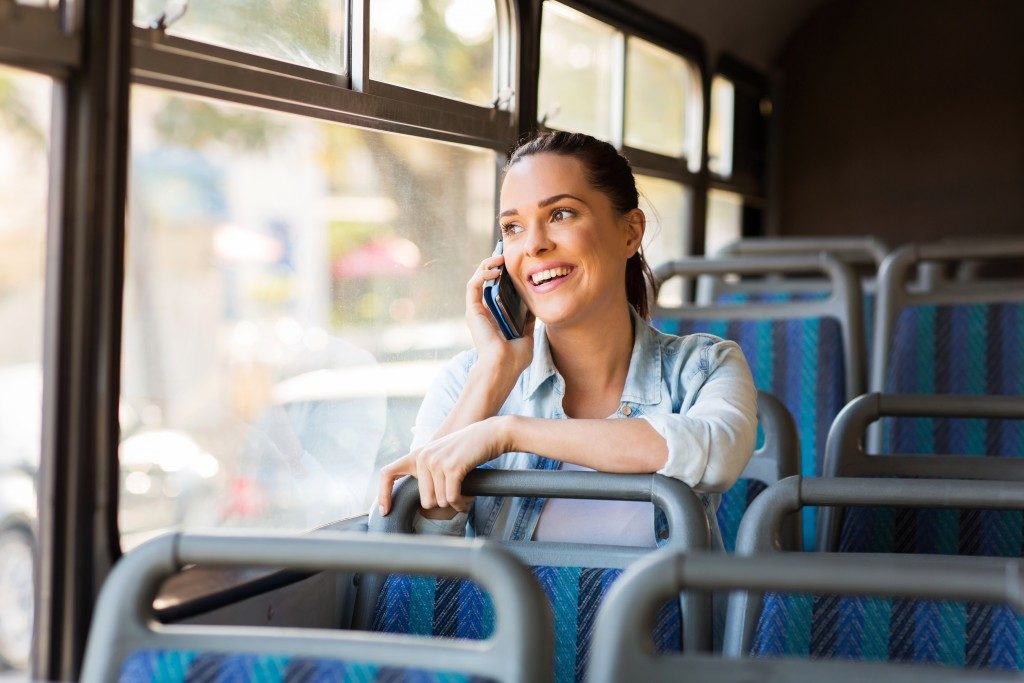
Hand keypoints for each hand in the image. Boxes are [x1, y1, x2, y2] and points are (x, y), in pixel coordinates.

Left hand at [378, 417, 509, 514]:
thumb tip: (425, 500)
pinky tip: (468, 499)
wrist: (491, 434)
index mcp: (418, 455)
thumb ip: (429, 470)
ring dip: (455, 503)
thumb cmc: (470, 449)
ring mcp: (436, 462)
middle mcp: (423, 457)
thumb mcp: (443, 456)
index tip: (385, 512)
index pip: (387, 474)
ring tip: (465, 495)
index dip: (383, 494)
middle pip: (426, 500)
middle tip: (457, 497)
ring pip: (440, 501)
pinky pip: (452, 498)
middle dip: (443, 503)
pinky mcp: (451, 468)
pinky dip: (461, 503)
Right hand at [466, 254, 534, 371]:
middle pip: (485, 281)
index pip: (497, 289)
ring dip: (487, 265)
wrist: (504, 367)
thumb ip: (527, 320)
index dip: (504, 275)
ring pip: (477, 279)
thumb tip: (534, 307)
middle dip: (494, 265)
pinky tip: (495, 271)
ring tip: (500, 259)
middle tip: (506, 256)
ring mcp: (477, 311)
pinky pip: (473, 285)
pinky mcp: (472, 310)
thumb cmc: (515, 358)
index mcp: (495, 317)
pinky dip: (482, 274)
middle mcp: (484, 312)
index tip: (515, 265)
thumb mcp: (526, 334)